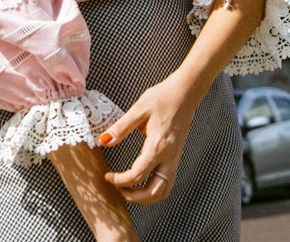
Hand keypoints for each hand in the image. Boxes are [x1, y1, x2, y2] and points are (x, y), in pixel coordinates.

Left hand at [99, 74, 201, 204]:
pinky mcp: (176, 157)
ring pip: (163, 191)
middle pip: (154, 192)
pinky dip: (154, 189)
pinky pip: (167, 182)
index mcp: (158, 146)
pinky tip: (141, 182)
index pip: (138, 175)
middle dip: (134, 197)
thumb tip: (103, 141)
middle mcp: (169, 157)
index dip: (120, 181)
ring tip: (128, 189)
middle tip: (117, 190)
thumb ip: (121, 127)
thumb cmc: (163, 97)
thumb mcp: (139, 109)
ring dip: (145, 197)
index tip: (107, 176)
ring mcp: (175, 159)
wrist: (186, 92)